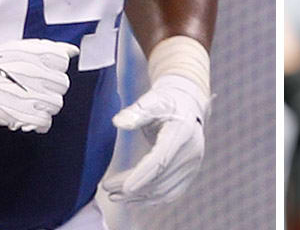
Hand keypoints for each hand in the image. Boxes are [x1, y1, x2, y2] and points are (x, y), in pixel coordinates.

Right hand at [0, 38, 77, 133]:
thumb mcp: (15, 47)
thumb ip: (47, 48)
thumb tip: (72, 51)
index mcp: (32, 53)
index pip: (62, 61)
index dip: (54, 67)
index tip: (43, 71)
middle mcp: (32, 73)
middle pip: (62, 84)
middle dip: (51, 88)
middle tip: (33, 88)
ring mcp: (28, 95)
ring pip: (56, 104)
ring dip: (45, 105)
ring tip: (29, 102)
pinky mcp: (20, 115)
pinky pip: (45, 121)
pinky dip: (39, 121)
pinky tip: (28, 115)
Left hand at [102, 74, 209, 203]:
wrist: (187, 106)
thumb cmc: (166, 102)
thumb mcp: (152, 100)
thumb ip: (136, 111)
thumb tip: (118, 121)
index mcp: (182, 132)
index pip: (161, 160)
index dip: (142, 176)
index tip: (123, 187)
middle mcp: (192, 151)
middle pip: (160, 178)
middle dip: (132, 188)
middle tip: (107, 187)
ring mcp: (192, 165)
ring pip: (164, 190)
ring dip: (139, 196)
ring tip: (114, 195)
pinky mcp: (189, 173)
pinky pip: (170, 193)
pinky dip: (150, 198)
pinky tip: (132, 198)